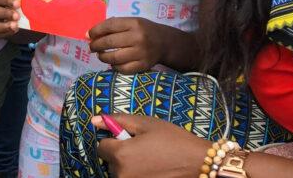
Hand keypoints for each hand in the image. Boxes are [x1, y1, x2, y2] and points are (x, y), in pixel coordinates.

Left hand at [88, 17, 165, 73]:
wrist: (164, 43)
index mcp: (134, 23)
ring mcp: (141, 53)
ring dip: (102, 57)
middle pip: (109, 42)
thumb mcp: (132, 22)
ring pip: (114, 58)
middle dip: (96, 45)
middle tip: (92, 47)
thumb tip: (88, 34)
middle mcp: (138, 38)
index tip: (89, 35)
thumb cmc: (143, 30)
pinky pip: (122, 69)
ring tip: (100, 55)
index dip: (96, 31)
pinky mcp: (143, 66)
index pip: (109, 26)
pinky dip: (114, 66)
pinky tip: (112, 63)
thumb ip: (112, 26)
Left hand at [92, 114, 212, 177]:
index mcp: (121, 154)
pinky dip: (138, 175)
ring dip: (129, 167)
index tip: (131, 139)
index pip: (101, 147)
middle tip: (144, 149)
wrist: (198, 163)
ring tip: (151, 160)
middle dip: (122, 154)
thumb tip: (94, 120)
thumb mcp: (146, 124)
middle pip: (110, 162)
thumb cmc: (173, 140)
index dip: (115, 140)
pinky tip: (153, 170)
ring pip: (119, 173)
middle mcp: (121, 175)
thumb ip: (118, 121)